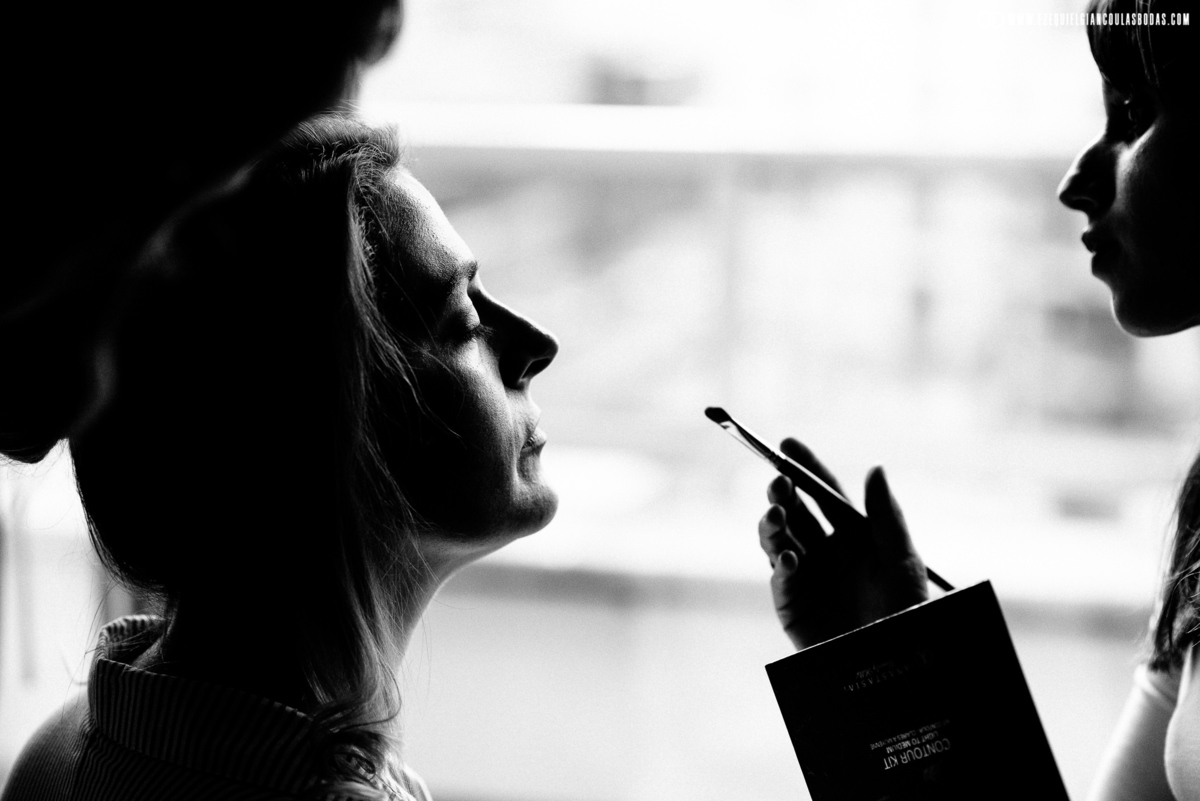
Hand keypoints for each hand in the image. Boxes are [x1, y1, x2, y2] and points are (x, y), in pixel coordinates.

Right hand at [758, 439, 928, 649]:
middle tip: (778, 482)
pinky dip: (781, 565)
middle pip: (795, 512)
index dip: (806, 468)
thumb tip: (875, 468)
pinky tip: (790, 559)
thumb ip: (886, 517)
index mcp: (853, 535)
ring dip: (772, 523)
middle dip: (781, 493)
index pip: (824, 493)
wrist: (896, 668)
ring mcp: (806, 577)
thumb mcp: (904, 562)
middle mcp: (826, 552)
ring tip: (776, 514)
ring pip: (777, 540)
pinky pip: (780, 579)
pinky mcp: (791, 606)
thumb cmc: (908, 615)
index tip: (786, 444)